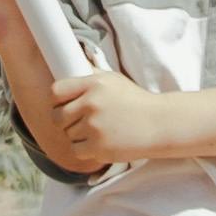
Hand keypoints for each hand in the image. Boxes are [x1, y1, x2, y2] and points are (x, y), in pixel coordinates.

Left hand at [41, 67, 184, 174]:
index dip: (57, 100)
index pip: (56, 91)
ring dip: (79, 136)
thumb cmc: (136, 101)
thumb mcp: (114, 80)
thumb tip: (69, 65)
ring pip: (68, 135)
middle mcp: (91, 104)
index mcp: (93, 84)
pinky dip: (85, 150)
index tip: (63, 104)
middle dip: (65, 120)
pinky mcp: (98, 147)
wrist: (160, 124)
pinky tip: (100, 143)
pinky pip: (76, 150)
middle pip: (57, 116)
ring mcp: (94, 127)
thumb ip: (90, 75)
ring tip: (99, 131)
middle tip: (79, 121)